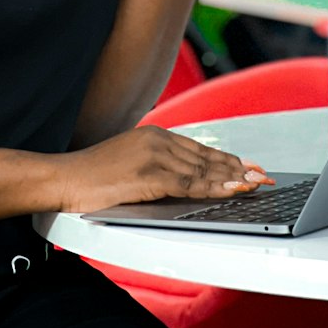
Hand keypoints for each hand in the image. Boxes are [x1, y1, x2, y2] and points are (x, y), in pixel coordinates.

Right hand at [56, 126, 273, 213]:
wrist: (64, 179)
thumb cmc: (94, 177)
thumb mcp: (130, 164)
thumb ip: (157, 167)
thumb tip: (184, 180)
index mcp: (153, 135)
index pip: (199, 149)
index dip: (226, 160)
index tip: (248, 167)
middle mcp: (156, 140)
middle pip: (206, 157)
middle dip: (237, 168)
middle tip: (262, 176)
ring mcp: (153, 156)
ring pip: (202, 170)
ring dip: (232, 179)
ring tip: (254, 185)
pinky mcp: (148, 175)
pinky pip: (188, 184)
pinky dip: (213, 188)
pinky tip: (230, 191)